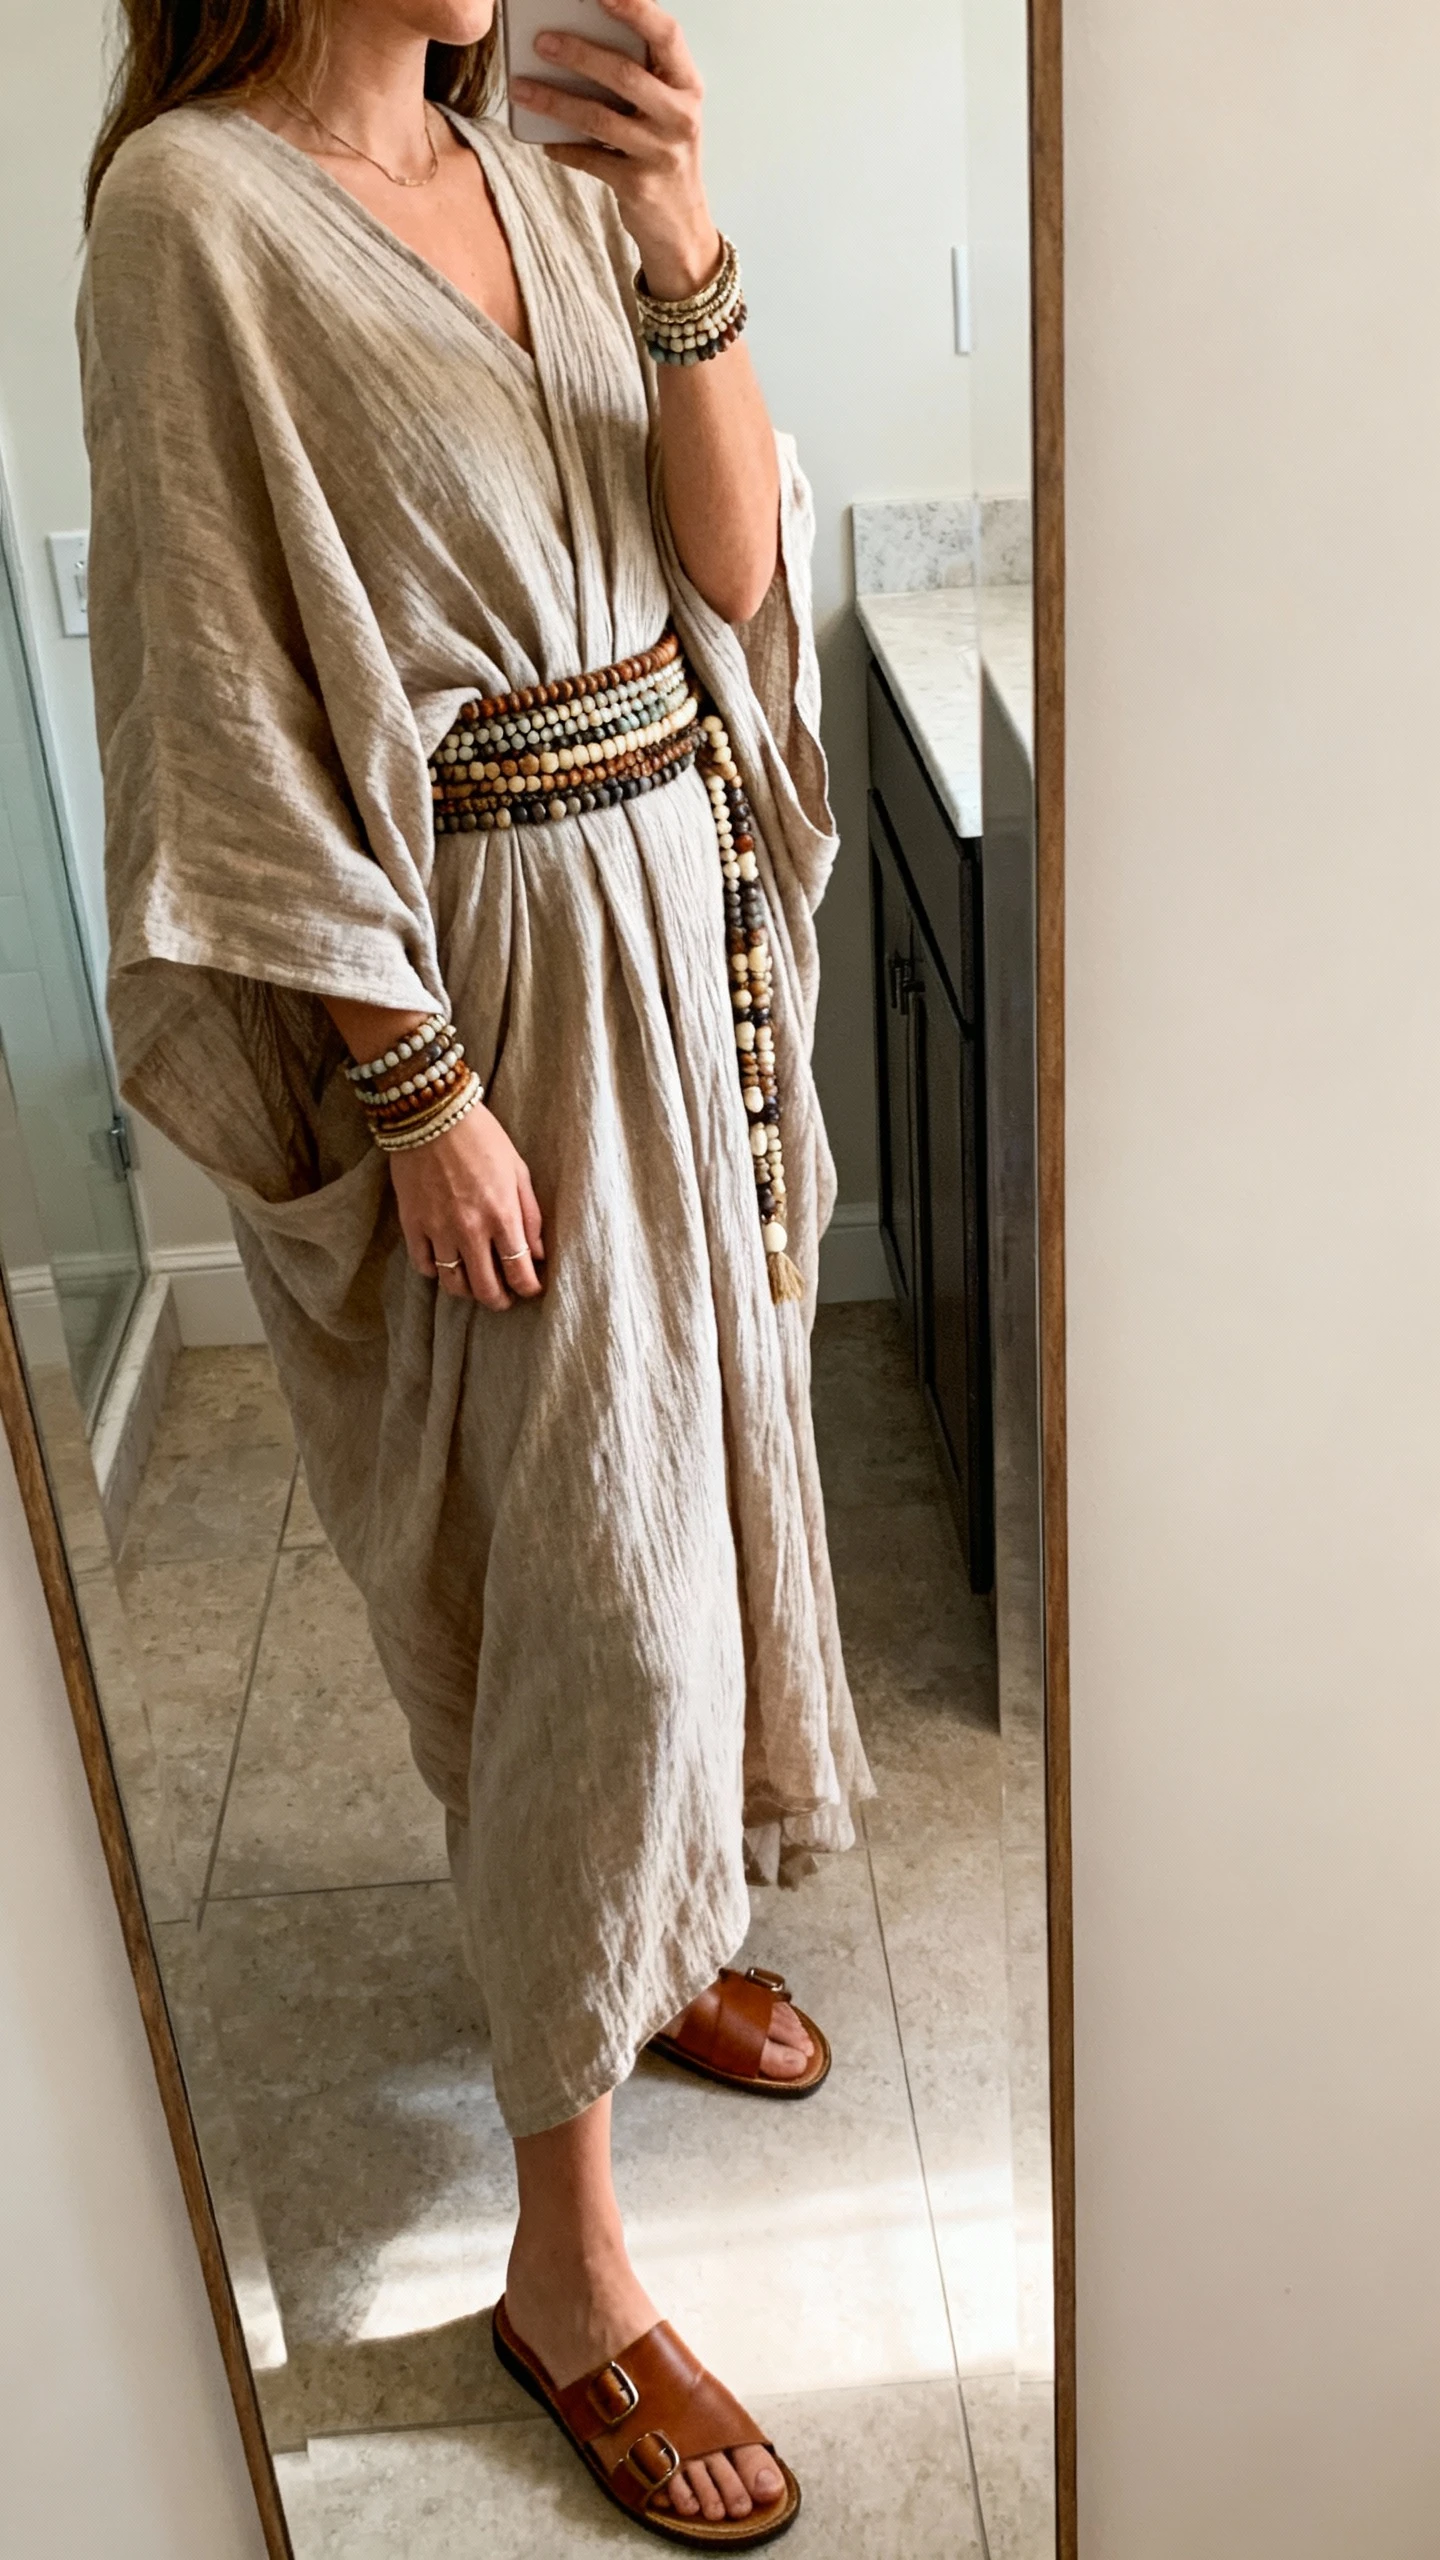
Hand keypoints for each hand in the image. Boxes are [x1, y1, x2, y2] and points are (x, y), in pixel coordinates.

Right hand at [388, 1099, 544, 1310]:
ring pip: (453, 1284)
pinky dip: (436, 1272)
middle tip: (504, 1297)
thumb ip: (531, 1215)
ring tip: (475, 1284)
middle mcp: (470, 1229)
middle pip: (486, 1289)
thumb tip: (537, 1253)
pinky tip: (445, 1264)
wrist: (430, 1113)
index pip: (519, 1272)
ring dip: (467, 1291)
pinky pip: (423, 1265)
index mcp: (502, 1215)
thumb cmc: (481, 1137)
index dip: (528, 1288)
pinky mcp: (411, 1224)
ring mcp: (438, 1229)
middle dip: (499, 1300)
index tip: (531, 1288)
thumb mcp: (518, 1170)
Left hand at [511, 0, 720, 297]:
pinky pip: (590, 159)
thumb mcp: (665, 109)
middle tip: (541, 40)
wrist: (681, 226)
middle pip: (625, 74)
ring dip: (555, 100)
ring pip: (599, 118)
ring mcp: (660, 153)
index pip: (667, 35)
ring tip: (521, 87)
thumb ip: (640, 76)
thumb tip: (577, 39)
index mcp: (688, 86)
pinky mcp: (638, 185)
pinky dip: (563, 147)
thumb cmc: (665, 153)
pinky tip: (544, 140)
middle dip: (579, 53)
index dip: (635, 8)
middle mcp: (680, 117)